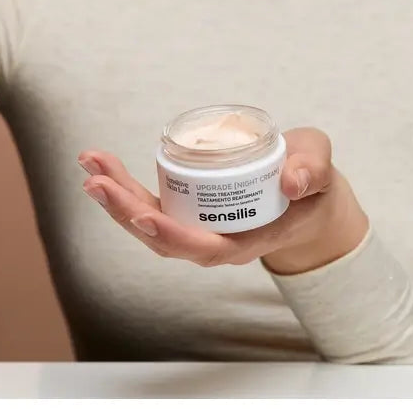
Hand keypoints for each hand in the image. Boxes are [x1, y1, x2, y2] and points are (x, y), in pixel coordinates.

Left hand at [78, 128, 368, 274]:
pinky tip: (100, 167)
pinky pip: (150, 205)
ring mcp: (197, 227)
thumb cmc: (312, 187)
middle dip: (125, 211)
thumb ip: (313, 173)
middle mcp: (215, 241)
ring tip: (90, 165)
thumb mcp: (322, 172)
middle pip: (162, 239)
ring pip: (149, 223)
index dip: (172, 236)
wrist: (307, 195)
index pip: (205, 248)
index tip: (144, 215)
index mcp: (248, 241)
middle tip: (96, 180)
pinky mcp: (186, 211)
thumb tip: (292, 181)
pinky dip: (123, 187)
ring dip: (116, 197)